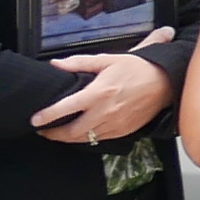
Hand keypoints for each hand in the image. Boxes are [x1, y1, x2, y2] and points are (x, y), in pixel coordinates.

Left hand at [30, 38, 171, 142]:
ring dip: (69, 139)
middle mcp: (105, 112)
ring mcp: (115, 124)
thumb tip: (56, 64)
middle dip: (54, 134)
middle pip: (72, 132)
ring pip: (86, 139)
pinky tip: (82, 133)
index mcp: (98, 93)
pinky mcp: (124, 131)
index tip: (34, 120)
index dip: (47, 116)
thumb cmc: (138, 68)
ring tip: (57, 134)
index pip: (65, 108)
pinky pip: (101, 139)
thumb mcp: (108, 59)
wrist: (165, 83)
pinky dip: (88, 138)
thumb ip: (79, 62)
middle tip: (43, 130)